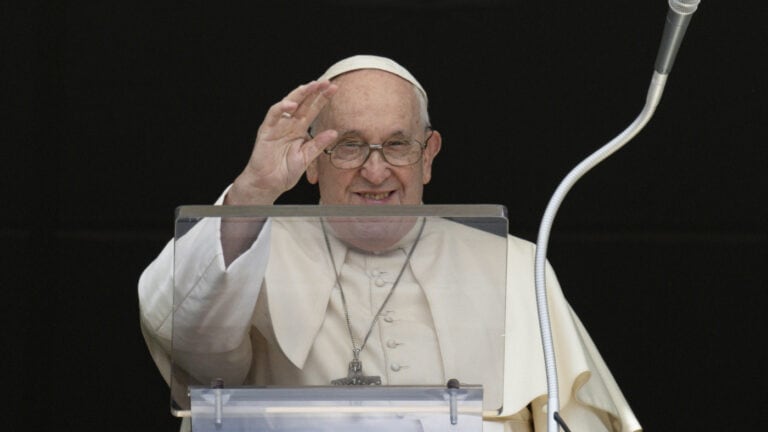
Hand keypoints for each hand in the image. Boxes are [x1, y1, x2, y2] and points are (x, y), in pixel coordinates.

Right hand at [226, 80, 337, 204]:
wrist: (268, 184)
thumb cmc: (285, 172)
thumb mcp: (306, 158)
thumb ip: (318, 144)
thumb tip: (334, 132)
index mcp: (299, 129)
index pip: (313, 110)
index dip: (323, 99)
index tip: (335, 89)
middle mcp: (289, 124)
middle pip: (303, 103)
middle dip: (314, 92)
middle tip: (326, 82)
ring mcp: (277, 126)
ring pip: (288, 104)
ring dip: (300, 94)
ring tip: (312, 86)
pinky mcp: (266, 130)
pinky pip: (273, 115)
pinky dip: (281, 109)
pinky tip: (291, 105)